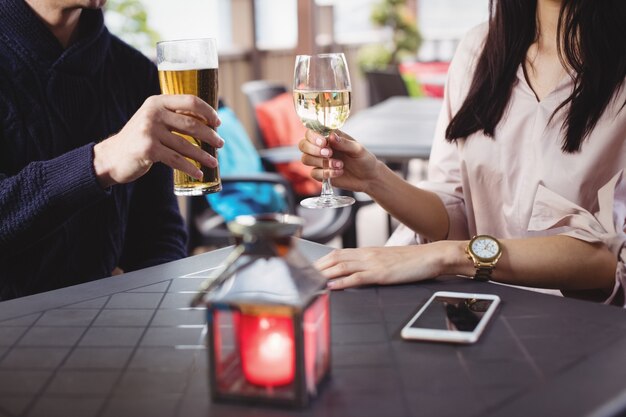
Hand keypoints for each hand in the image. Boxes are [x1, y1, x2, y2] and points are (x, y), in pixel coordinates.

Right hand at [93, 94, 222, 187]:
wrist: (112, 156)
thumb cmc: (139, 139)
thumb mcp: (153, 120)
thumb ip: (173, 116)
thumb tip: (207, 123)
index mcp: (157, 102)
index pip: (190, 100)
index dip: (208, 111)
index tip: (218, 122)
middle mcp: (153, 113)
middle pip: (192, 124)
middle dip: (210, 136)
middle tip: (220, 144)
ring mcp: (149, 131)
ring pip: (186, 145)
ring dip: (203, 155)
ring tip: (214, 161)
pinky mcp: (148, 150)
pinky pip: (176, 160)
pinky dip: (190, 168)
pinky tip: (199, 173)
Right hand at [298, 129, 378, 192]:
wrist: (368, 178)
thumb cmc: (364, 159)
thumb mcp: (358, 149)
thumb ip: (344, 143)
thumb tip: (331, 136)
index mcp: (330, 137)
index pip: (311, 132)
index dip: (313, 137)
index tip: (324, 142)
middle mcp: (322, 147)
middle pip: (303, 145)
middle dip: (313, 150)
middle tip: (329, 153)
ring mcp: (320, 161)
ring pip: (305, 159)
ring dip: (321, 163)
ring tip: (339, 165)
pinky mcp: (321, 174)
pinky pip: (314, 173)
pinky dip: (326, 173)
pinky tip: (339, 172)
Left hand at [316, 242, 453, 289]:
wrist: (432, 256)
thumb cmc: (412, 261)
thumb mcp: (387, 260)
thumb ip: (370, 264)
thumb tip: (356, 272)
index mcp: (368, 251)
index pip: (338, 253)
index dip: (321, 260)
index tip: (308, 267)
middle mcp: (367, 255)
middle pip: (335, 258)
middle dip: (317, 266)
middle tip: (301, 275)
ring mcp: (373, 263)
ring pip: (342, 266)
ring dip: (324, 273)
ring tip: (310, 280)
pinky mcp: (381, 274)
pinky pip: (358, 277)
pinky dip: (343, 282)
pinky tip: (332, 286)